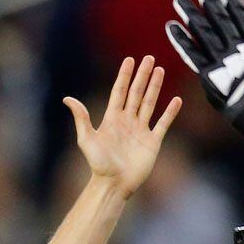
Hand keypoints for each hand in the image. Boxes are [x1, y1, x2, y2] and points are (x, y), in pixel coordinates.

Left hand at [63, 56, 181, 198]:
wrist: (114, 184)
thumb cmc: (98, 164)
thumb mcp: (87, 139)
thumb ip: (81, 118)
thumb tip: (67, 98)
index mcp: (112, 119)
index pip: (119, 92)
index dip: (124, 76)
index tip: (130, 60)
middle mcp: (127, 121)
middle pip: (136, 93)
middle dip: (143, 76)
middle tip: (149, 59)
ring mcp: (141, 130)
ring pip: (149, 104)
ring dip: (155, 88)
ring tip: (161, 71)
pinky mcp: (152, 142)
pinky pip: (163, 123)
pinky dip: (170, 112)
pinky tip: (176, 100)